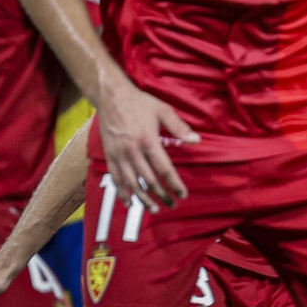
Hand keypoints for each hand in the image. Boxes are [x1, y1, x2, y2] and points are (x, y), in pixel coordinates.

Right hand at [98, 78, 198, 211]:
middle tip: (172, 205)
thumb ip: (180, 127)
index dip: (174, 184)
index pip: (164, 169)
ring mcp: (119, 155)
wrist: (111, 97)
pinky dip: (122, 193)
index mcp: (148, 141)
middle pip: (149, 180)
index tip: (183, 195)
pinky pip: (116, 179)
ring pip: (132, 184)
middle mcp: (133, 151)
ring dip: (143, 199)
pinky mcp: (109, 156)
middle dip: (162, 195)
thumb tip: (196, 140)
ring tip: (154, 209)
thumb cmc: (140, 103)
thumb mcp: (163, 110)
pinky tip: (130, 203)